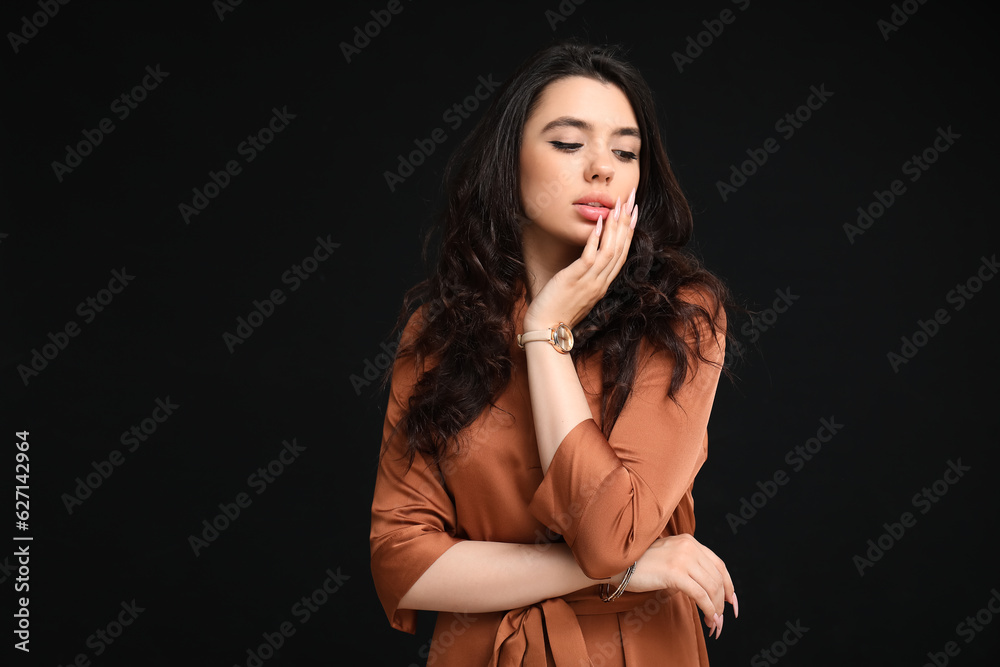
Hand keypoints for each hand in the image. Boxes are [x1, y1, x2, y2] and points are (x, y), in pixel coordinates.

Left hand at [522, 188, 638, 331]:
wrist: (546, 328)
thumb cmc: (557, 310)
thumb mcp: (577, 292)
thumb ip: (586, 277)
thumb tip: (587, 261)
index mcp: (602, 284)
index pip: (621, 254)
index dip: (629, 232)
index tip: (633, 212)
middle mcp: (600, 282)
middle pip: (621, 248)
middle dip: (627, 221)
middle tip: (632, 198)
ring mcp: (589, 281)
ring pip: (611, 250)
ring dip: (616, 226)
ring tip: (620, 205)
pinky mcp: (575, 279)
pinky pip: (590, 256)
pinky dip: (597, 238)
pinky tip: (600, 221)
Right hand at [623, 534, 737, 638]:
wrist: (618, 564)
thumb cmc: (640, 564)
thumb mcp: (669, 556)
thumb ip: (688, 564)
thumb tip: (707, 589)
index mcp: (689, 541)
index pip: (718, 564)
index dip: (728, 585)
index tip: (731, 601)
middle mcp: (689, 546)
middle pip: (717, 577)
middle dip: (722, 601)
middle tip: (720, 619)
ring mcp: (682, 558)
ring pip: (711, 587)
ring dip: (716, 608)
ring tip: (713, 622)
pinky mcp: (675, 573)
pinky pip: (700, 595)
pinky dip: (708, 609)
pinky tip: (708, 618)